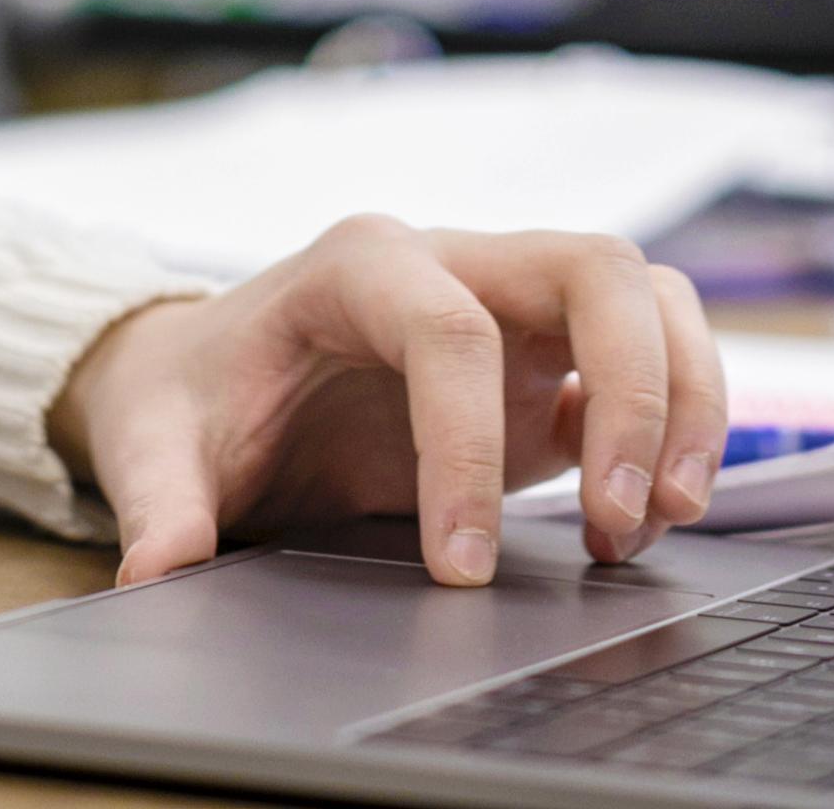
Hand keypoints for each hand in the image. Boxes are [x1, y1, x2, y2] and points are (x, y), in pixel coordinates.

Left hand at [48, 218, 728, 588]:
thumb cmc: (190, 393)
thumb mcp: (152, 442)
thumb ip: (161, 503)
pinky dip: (679, 420)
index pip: (447, 329)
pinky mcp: (547, 359)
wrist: (209, 374)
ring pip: (647, 297)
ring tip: (664, 516)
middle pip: (594, 270)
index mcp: (357, 265)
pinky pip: (651, 354)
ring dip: (682, 398)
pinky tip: (651, 513)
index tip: (461, 568)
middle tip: (620, 518)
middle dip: (632, 390)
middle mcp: (453, 262)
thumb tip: (158, 572)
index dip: (468, 449)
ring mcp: (512, 303)